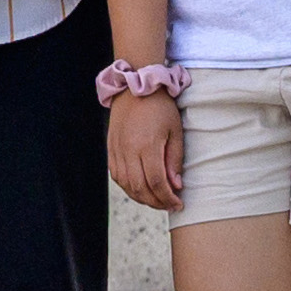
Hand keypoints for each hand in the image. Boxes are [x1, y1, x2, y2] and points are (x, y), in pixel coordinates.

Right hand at [108, 88, 183, 210]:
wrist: (135, 85)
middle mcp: (128, 149)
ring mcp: (116, 147)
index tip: (179, 204)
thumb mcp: (175, 131)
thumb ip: (174, 160)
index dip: (168, 198)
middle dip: (156, 202)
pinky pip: (115, 173)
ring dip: (140, 197)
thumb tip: (175, 186)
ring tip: (155, 199)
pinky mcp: (111, 145)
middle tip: (169, 205)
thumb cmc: (160, 107)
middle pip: (139, 187)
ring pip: (125, 183)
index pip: (156, 182)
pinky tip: (138, 188)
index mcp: (146, 145)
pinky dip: (126, 186)